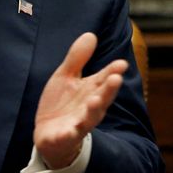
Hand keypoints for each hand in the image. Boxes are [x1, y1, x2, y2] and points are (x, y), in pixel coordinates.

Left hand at [34, 33, 125, 168]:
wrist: (50, 136)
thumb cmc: (63, 104)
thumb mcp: (66, 77)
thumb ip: (77, 58)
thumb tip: (91, 34)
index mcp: (91, 90)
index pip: (105, 79)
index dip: (113, 71)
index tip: (122, 64)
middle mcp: (90, 107)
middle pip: (102, 98)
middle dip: (109, 89)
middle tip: (116, 79)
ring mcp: (79, 123)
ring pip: (90, 117)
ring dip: (94, 110)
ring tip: (95, 101)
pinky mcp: (65, 137)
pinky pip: (69, 136)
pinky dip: (70, 134)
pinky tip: (70, 130)